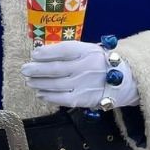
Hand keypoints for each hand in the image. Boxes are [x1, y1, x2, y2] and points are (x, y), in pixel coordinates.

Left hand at [21, 41, 138, 109]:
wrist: (124, 79)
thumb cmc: (98, 62)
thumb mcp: (87, 50)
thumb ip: (67, 51)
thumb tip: (40, 53)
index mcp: (87, 51)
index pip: (63, 51)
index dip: (46, 53)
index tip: (34, 54)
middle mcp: (86, 67)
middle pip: (56, 69)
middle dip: (37, 69)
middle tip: (25, 69)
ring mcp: (85, 84)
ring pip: (57, 84)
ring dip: (39, 83)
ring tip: (29, 81)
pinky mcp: (85, 99)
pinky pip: (63, 99)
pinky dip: (49, 96)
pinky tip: (40, 93)